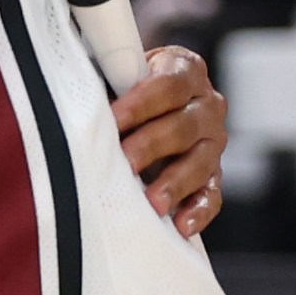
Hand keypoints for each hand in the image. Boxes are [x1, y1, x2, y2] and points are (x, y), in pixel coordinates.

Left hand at [113, 44, 227, 236]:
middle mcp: (207, 104)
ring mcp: (213, 141)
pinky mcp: (213, 173)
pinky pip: (212, 194)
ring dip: (175, 183)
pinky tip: (181, 224)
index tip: (112, 119)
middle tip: (125, 161)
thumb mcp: (119, 70)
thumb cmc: (124, 83)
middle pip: (184, 125)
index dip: (140, 103)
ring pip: (200, 162)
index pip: (169, 85)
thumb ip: (110, 78)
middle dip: (151, 145)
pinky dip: (198, 210)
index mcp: (186, 69)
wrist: (146, 101)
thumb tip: (82, 100)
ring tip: (153, 202)